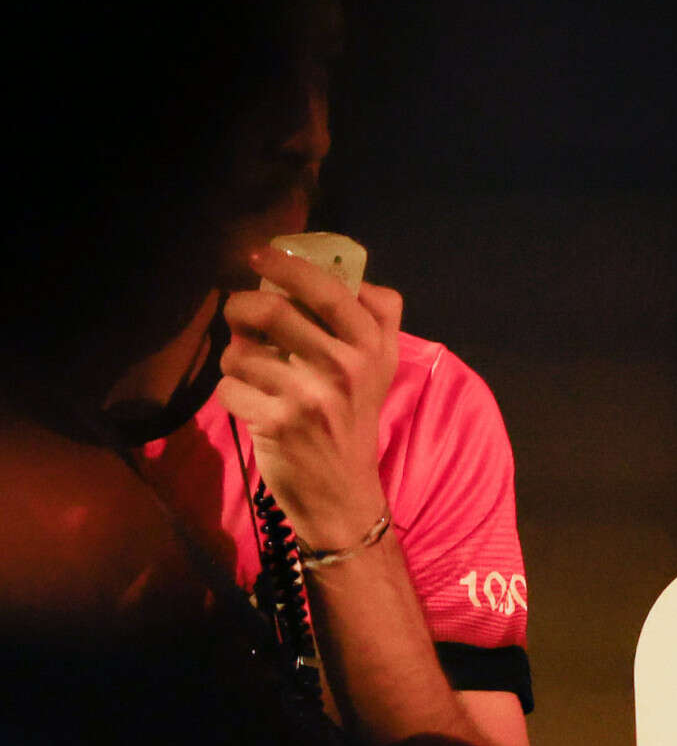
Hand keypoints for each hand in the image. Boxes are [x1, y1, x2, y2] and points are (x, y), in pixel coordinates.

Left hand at [217, 247, 397, 547]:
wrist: (343, 491)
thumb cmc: (354, 419)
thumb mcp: (379, 368)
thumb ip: (370, 320)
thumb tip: (329, 273)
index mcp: (374, 347)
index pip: (332, 290)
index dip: (290, 266)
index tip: (260, 255)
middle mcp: (347, 367)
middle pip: (273, 310)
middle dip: (241, 307)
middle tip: (237, 312)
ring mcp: (311, 395)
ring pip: (241, 350)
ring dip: (234, 358)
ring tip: (251, 372)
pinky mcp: (277, 422)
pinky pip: (228, 386)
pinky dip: (230, 393)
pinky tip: (250, 404)